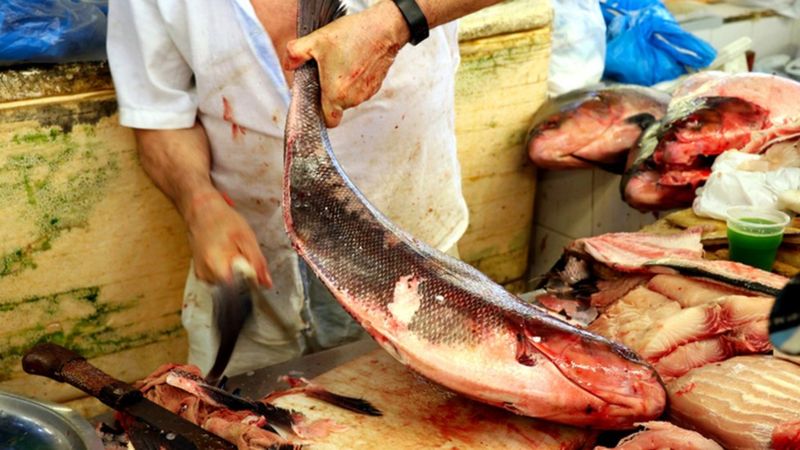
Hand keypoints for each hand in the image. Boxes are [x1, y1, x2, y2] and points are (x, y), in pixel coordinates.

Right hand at [184, 191, 271, 287]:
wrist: (201, 211)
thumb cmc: (222, 220)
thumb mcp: (247, 238)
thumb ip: (257, 262)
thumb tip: (266, 283)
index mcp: (216, 265)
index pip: (237, 292)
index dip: (250, 284)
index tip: (254, 273)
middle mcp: (206, 275)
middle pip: (234, 290)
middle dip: (244, 278)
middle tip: (244, 258)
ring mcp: (202, 276)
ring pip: (227, 286)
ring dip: (236, 275)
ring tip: (234, 255)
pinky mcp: (202, 274)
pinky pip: (221, 281)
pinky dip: (228, 272)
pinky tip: (228, 257)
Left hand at [285, 0, 410, 127]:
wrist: (383, 29)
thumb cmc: (353, 36)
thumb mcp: (316, 41)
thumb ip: (295, 54)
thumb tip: (289, 64)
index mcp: (335, 94)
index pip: (328, 121)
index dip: (320, 114)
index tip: (316, 101)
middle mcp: (352, 99)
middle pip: (337, 107)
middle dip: (330, 94)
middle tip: (325, 73)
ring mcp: (366, 93)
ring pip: (350, 98)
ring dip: (344, 87)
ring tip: (341, 64)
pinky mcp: (376, 86)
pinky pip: (361, 90)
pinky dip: (356, 81)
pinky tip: (353, 63)